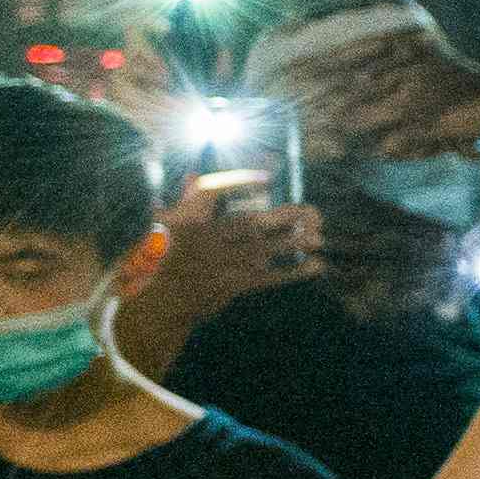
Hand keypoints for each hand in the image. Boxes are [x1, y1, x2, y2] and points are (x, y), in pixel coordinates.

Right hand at [153, 169, 319, 308]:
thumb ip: (187, 202)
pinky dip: (294, 271)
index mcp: (186, 221)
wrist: (159, 303)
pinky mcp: (232, 286)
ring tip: (320, 238)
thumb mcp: (165, 228)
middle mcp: (204, 240)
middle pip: (249, 223)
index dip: (239, 184)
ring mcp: (220, 264)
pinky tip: (317, 265)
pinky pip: (268, 277)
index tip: (267, 180)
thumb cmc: (163, 260)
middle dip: (282, 217)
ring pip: (262, 249)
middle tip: (310, 211)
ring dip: (293, 243)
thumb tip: (193, 175)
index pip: (211, 193)